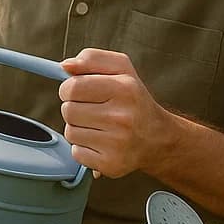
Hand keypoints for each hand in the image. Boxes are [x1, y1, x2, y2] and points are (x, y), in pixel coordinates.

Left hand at [58, 48, 171, 178]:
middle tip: (94, 110)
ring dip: (79, 129)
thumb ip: (92, 59)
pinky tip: (102, 143)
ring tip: (100, 127)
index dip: (70, 88)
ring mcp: (117, 143)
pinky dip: (84, 148)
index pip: (72, 87)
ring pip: (70, 132)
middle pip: (68, 110)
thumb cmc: (134, 101)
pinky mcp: (111, 164)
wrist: (158, 138)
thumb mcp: (121, 70)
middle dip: (75, 108)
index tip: (79, 91)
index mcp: (125, 88)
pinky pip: (76, 153)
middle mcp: (123, 117)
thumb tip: (66, 66)